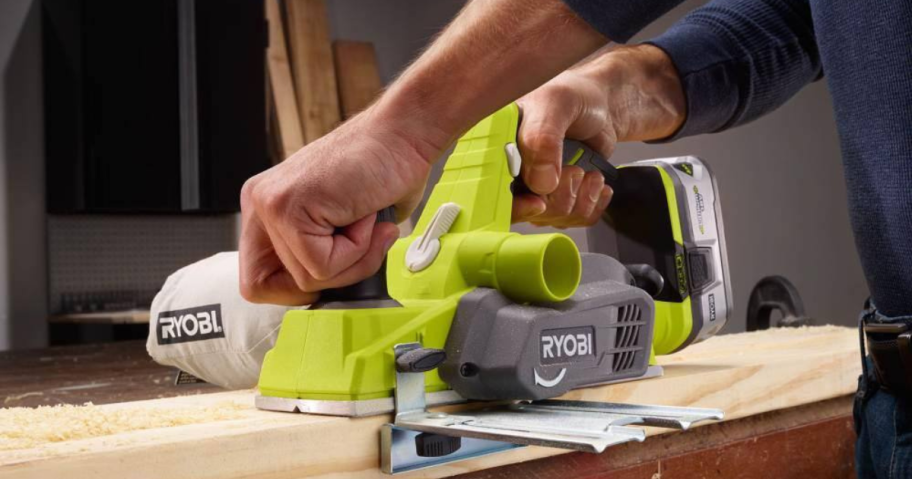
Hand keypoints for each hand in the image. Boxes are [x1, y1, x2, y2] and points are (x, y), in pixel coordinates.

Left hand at [239, 108, 444, 304]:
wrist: (403, 135)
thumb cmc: (384, 171)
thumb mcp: (341, 226)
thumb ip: (321, 256)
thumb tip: (324, 293)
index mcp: (265, 208)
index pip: (257, 281)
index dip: (297, 289)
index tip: (334, 270)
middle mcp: (259, 204)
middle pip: (274, 287)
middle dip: (329, 279)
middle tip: (360, 245)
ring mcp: (269, 204)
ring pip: (306, 279)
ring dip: (353, 259)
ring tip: (367, 220)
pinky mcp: (288, 207)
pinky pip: (323, 265)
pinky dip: (358, 249)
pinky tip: (365, 213)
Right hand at [511, 45, 685, 226]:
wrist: (602, 106)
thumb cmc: (574, 96)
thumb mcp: (555, 105)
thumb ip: (543, 138)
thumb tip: (540, 183)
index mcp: (496, 149)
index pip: (491, 194)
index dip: (514, 206)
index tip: (538, 202)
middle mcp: (511, 172)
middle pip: (527, 212)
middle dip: (559, 196)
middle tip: (573, 170)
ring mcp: (534, 188)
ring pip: (554, 217)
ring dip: (580, 197)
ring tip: (588, 171)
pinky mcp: (557, 197)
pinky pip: (574, 219)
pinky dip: (592, 203)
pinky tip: (595, 182)